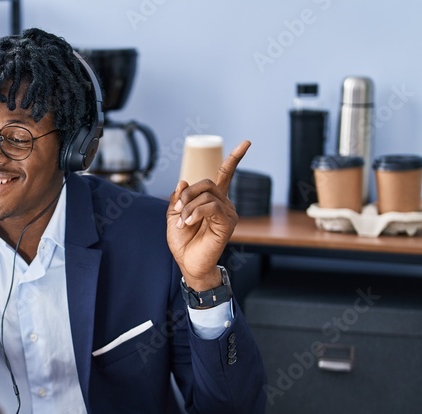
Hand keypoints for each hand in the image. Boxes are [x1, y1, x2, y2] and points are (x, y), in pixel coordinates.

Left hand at [167, 140, 249, 290]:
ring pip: (207, 195)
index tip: (247, 142)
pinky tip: (189, 223)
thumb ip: (178, 198)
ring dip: (189, 208)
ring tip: (183, 223)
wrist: (188, 263)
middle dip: (188, 194)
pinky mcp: (228, 223)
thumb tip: (183, 181)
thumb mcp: (174, 216)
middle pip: (206, 182)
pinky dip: (196, 212)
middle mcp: (224, 204)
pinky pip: (211, 207)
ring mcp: (228, 213)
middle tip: (179, 210)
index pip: (226, 174)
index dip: (235, 158)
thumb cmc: (183, 243)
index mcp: (212, 200)